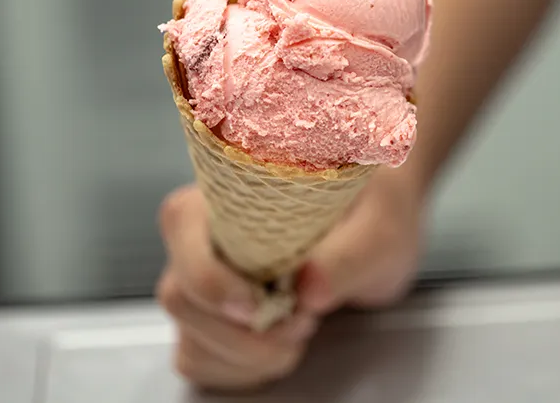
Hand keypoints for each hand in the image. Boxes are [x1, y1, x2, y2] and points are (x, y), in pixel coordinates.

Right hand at [155, 167, 426, 390]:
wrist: (376, 229)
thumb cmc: (371, 212)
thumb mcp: (378, 228)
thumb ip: (348, 255)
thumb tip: (308, 287)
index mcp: (234, 189)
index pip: (181, 222)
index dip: (209, 275)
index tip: (257, 304)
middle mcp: (205, 232)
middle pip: (181, 295)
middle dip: (241, 330)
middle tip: (303, 320)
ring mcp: (204, 279)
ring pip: (189, 335)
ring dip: (246, 354)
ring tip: (299, 329)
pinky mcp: (211, 317)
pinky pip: (198, 358)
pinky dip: (239, 369)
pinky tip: (279, 348)